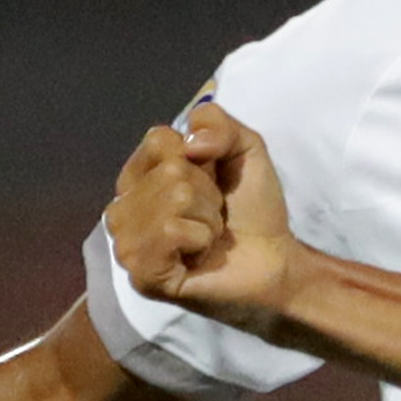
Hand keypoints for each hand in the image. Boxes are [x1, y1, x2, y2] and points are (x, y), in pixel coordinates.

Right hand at [111, 101, 300, 330]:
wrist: (277, 261)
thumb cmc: (253, 209)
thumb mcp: (243, 149)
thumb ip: (217, 124)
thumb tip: (189, 143)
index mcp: (138, 177)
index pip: (158, 139)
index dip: (199, 158)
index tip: (212, 183)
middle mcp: (123, 209)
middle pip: (169, 171)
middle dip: (207, 194)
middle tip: (215, 217)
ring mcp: (128, 245)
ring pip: (171, 202)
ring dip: (206, 219)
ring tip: (208, 237)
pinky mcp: (143, 276)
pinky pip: (170, 233)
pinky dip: (200, 240)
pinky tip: (199, 257)